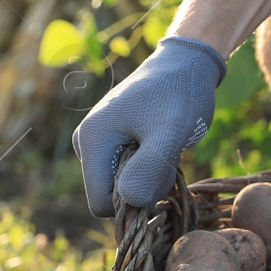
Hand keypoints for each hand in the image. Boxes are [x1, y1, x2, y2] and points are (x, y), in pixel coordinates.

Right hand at [72, 36, 224, 216]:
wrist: (186, 64)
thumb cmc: (179, 95)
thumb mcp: (170, 133)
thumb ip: (148, 169)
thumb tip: (127, 201)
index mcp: (90, 141)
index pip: (101, 205)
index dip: (133, 200)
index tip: (158, 172)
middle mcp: (85, 143)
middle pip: (114, 197)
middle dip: (144, 185)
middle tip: (165, 152)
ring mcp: (98, 143)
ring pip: (124, 187)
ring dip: (151, 175)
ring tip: (165, 143)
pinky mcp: (112, 142)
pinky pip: (130, 173)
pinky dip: (151, 165)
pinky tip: (160, 142)